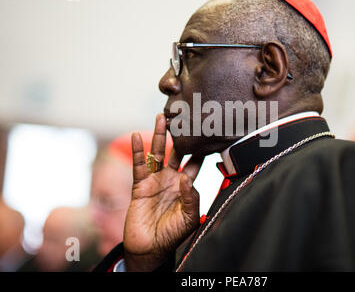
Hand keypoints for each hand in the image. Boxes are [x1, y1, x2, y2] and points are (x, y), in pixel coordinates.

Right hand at [123, 114, 203, 270]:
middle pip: (177, 151)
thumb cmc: (173, 233)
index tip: (208, 132)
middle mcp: (171, 178)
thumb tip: (186, 177)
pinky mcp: (140, 185)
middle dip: (180, 135)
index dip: (201, 149)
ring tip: (162, 116)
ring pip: (157, 152)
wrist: (150, 248)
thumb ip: (192, 197)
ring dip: (159, 135)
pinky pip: (138, 165)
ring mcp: (155, 180)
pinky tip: (137, 136)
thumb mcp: (189, 217)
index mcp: (186, 185)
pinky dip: (137, 151)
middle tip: (186, 116)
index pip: (195, 162)